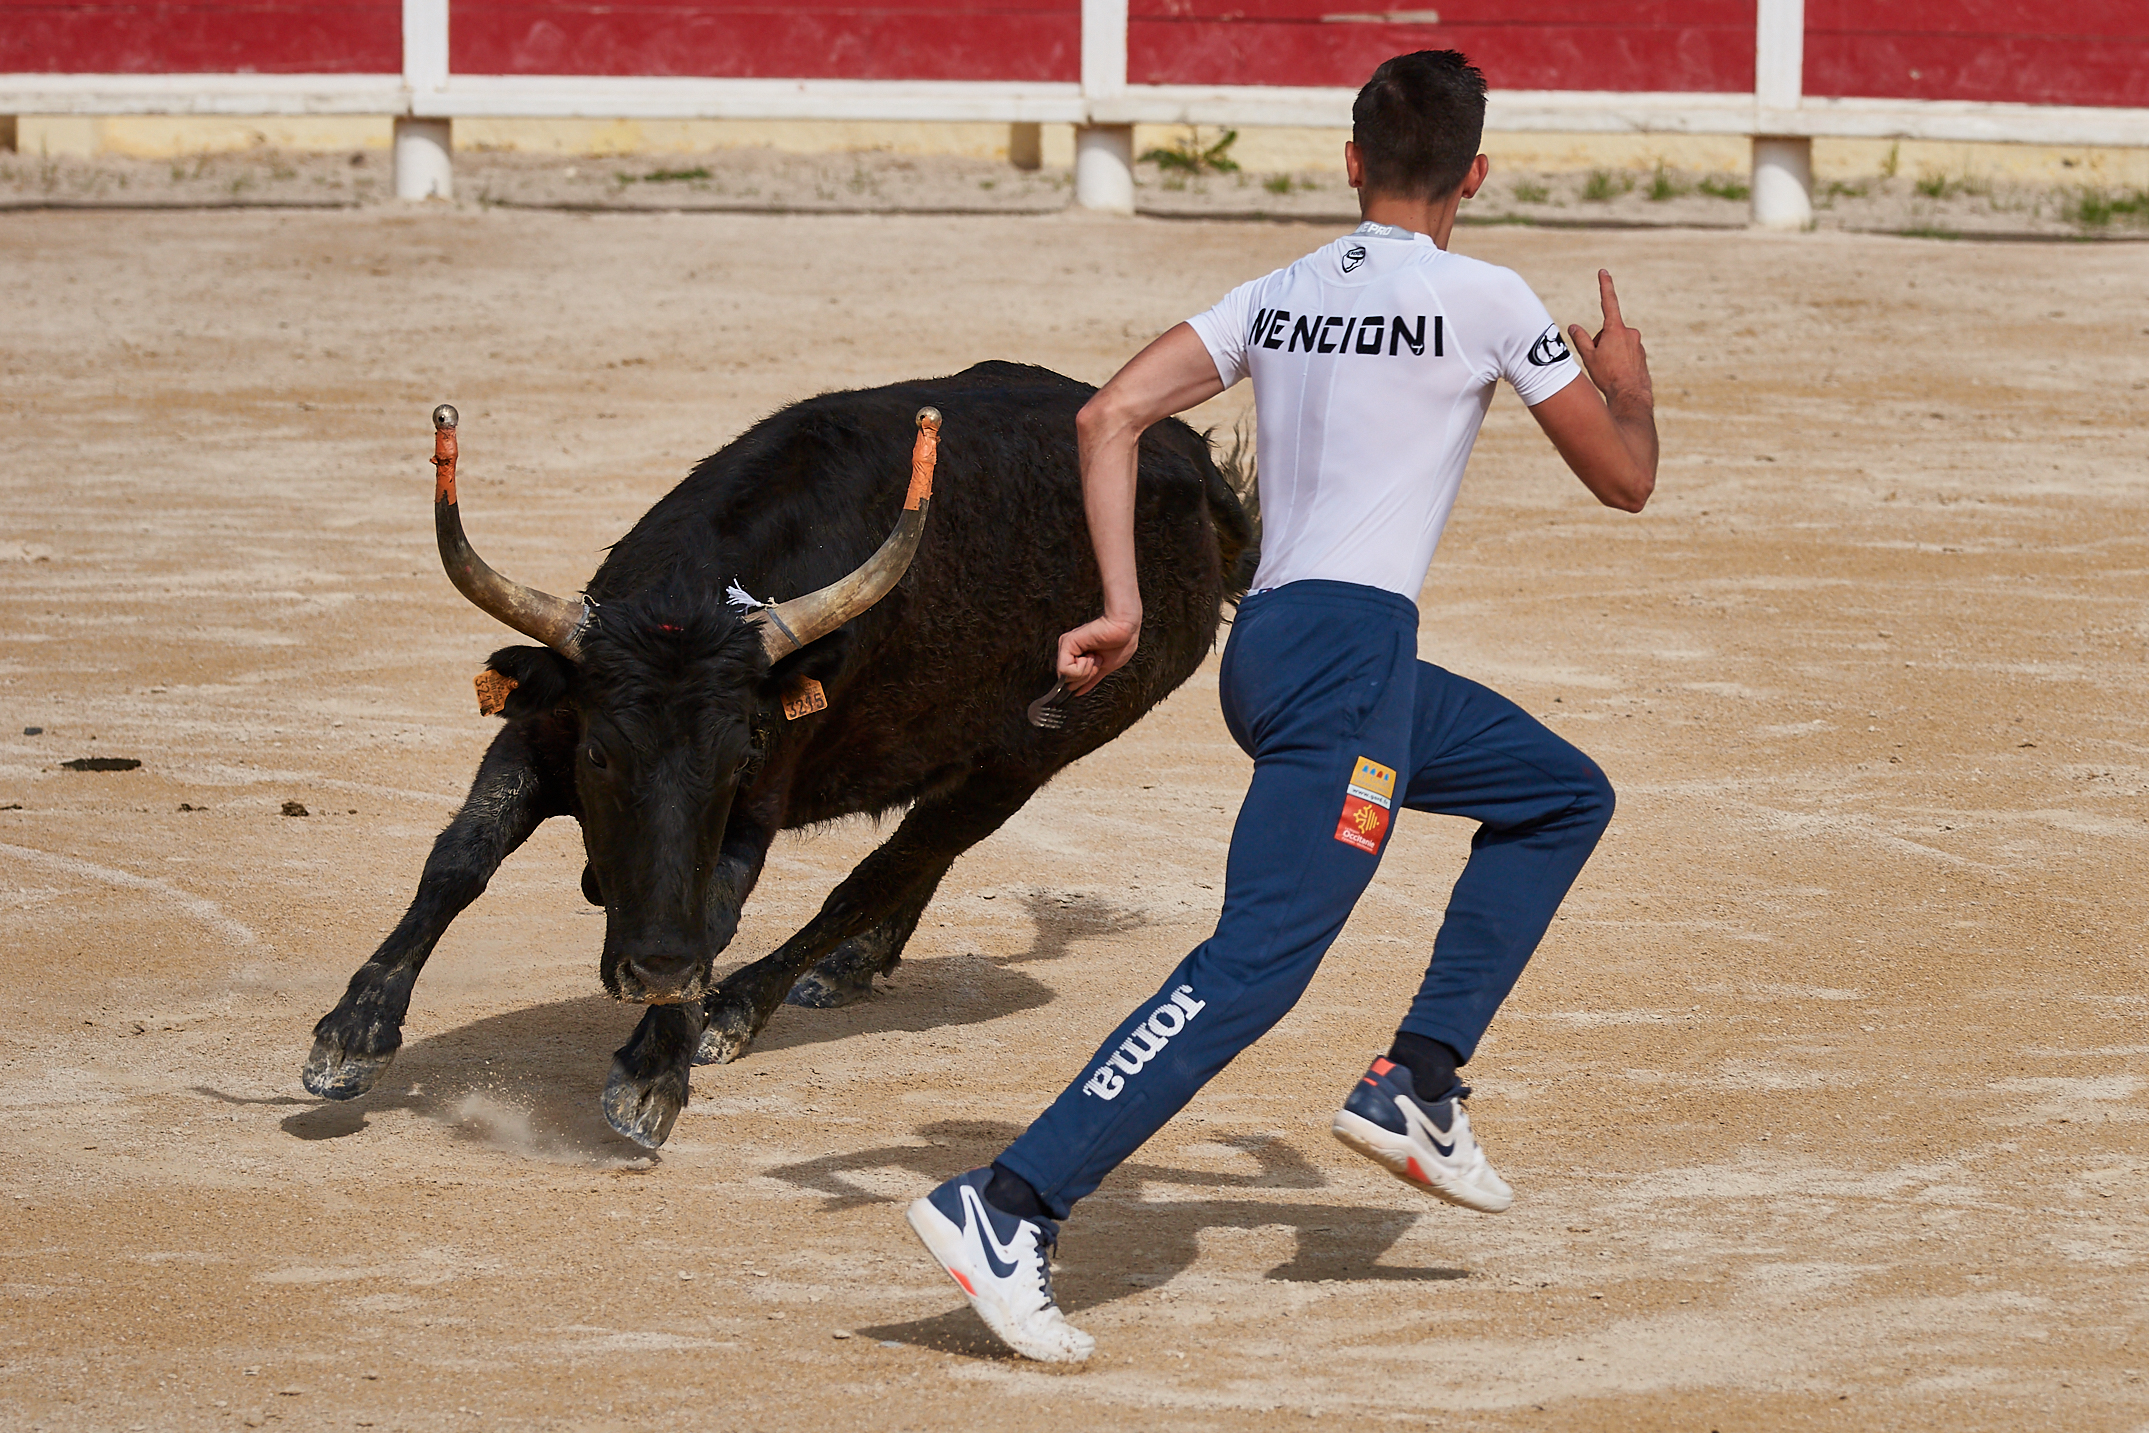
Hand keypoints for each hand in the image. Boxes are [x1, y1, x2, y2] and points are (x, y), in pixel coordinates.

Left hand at [1056, 612, 1139, 695]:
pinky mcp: (1066, 643)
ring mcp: (1067, 648)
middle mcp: (1070, 652)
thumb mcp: (1104, 668)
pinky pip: (1066, 670)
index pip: (1071, 680)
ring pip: (1066, 677)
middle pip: (1068, 681)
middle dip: (1087, 676)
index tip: (1098, 669)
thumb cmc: (1121, 643)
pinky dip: (1082, 668)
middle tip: (1098, 661)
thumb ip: (1090, 679)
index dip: (1084, 681)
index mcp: (1078, 656)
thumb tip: (1076, 692)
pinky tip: (1091, 656)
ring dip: (1086, 671)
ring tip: (1095, 657)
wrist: (1126, 628)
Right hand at [1567, 270, 1652, 410]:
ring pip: (1616, 342)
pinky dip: (1619, 359)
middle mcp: (1629, 332)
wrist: (1630, 394)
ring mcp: (1637, 343)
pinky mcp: (1641, 353)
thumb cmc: (1608, 375)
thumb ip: (1581, 339)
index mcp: (1615, 329)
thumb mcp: (1588, 357)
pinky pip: (1625, 351)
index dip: (1605, 286)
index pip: (1608, 302)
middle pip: (1608, 331)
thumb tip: (1572, 327)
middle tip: (1599, 360)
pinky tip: (1618, 373)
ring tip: (1609, 369)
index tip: (1603, 272)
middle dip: (1600, 342)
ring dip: (1609, 351)